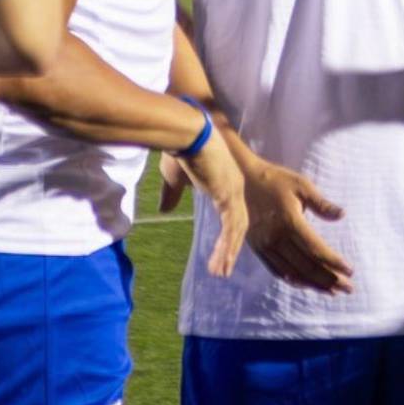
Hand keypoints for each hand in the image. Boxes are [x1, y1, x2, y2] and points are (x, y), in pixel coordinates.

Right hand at [177, 126, 248, 275]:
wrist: (185, 131)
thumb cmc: (181, 148)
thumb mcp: (174, 177)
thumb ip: (172, 193)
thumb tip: (165, 210)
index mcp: (224, 181)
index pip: (231, 213)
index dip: (227, 234)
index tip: (220, 253)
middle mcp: (234, 186)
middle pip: (238, 224)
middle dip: (230, 248)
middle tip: (221, 270)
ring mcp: (234, 190)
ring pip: (237, 229)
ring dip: (229, 252)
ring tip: (220, 272)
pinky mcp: (228, 194)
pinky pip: (232, 226)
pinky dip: (228, 246)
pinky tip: (223, 262)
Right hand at [242, 159, 352, 294]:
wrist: (241, 181)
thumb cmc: (275, 179)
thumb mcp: (301, 185)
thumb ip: (321, 204)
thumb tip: (342, 215)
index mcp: (289, 222)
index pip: (316, 249)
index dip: (334, 262)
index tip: (350, 270)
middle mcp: (276, 238)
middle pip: (307, 266)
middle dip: (329, 279)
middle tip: (348, 288)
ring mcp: (265, 246)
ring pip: (293, 273)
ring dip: (314, 284)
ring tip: (332, 290)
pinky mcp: (258, 249)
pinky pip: (278, 271)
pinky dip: (295, 280)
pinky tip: (307, 284)